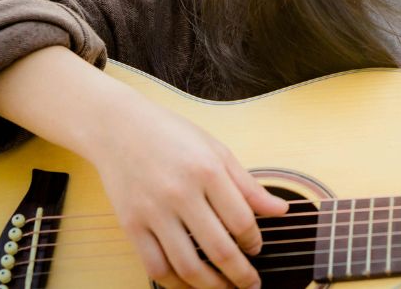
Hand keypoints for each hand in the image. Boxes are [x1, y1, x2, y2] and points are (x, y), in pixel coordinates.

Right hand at [86, 94, 289, 288]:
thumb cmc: (172, 135)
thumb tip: (281, 210)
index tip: (257, 249)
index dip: (254, 242)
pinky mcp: (131, 225)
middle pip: (219, 249)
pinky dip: (175, 283)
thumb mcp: (217, 151)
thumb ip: (248, 185)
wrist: (119, 128)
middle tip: (251, 284)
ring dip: (211, 286)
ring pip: (187, 266)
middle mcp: (180, 193)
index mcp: (207, 171)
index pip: (241, 220)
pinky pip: (155, 266)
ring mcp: (153, 212)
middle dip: (240, 274)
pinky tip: (189, 284)